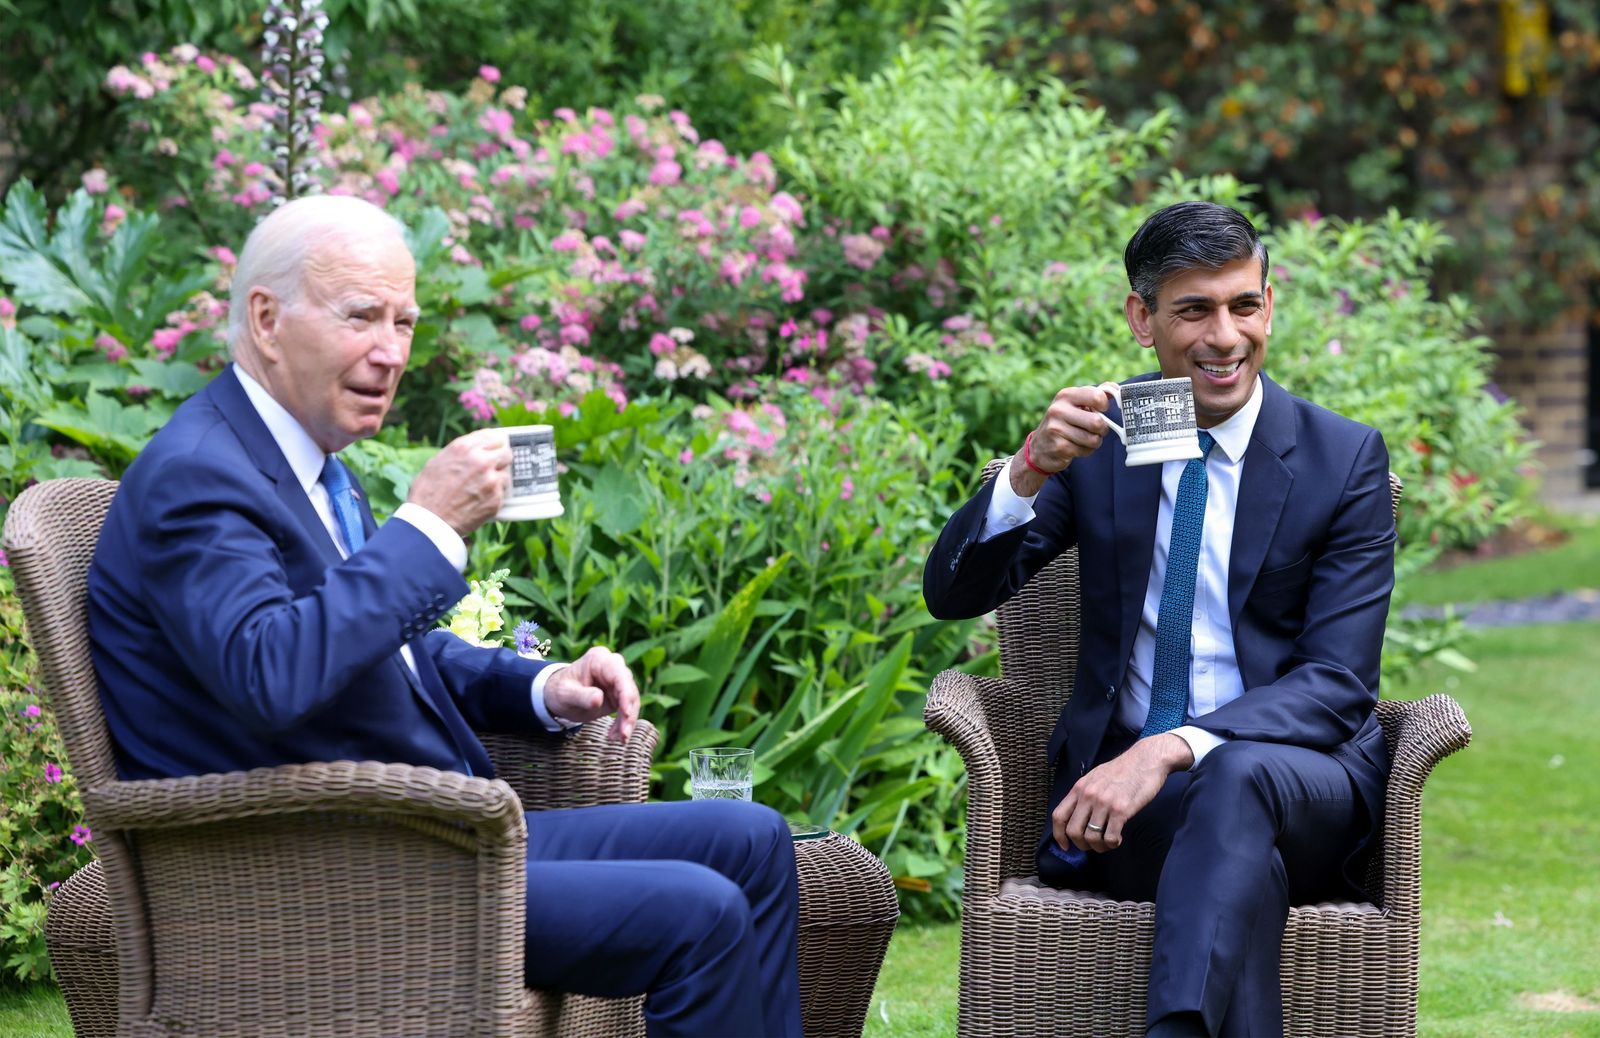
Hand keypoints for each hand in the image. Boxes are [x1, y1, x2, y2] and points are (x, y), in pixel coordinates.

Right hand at [407, 429, 511, 535]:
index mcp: (464, 448)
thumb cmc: (427, 493)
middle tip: (493, 468)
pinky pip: (502, 494)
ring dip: (497, 481)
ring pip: (506, 475)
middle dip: (500, 460)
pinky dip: (494, 497)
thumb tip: (475, 449)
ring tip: (480, 490)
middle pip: (506, 453)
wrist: (429, 522)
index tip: (494, 448)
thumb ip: (460, 453)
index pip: (493, 436)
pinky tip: (479, 502)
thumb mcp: (437, 462)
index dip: (494, 444)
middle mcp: (481, 461)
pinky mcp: (496, 499)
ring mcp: (491, 480)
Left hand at [543, 646, 640, 743]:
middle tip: (624, 735)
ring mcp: (617, 679)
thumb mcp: (565, 694)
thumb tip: (598, 699)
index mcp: (599, 659)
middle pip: (629, 689)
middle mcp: (612, 666)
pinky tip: (616, 735)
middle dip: (629, 713)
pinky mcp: (619, 693)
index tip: (626, 714)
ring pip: (631, 701)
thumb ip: (581, 696)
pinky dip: (623, 723)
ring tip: (620, 739)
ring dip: (628, 721)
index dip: (626, 695)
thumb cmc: (559, 691)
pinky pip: (627, 708)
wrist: (557, 695)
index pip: (620, 676)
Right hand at [1011, 382, 1121, 495]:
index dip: (1105, 406)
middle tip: (1097, 430)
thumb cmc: (1063, 422)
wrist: (1039, 447)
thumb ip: (1095, 395)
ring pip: (1093, 439)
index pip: (1097, 396)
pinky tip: (1076, 447)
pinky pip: (1086, 450)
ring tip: (1085, 439)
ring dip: (1094, 442)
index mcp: (1065, 395)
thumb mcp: (1074, 404)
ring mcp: (1057, 429)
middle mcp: (1058, 410)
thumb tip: (1116, 389)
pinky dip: (1086, 451)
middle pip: (1097, 422)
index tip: (1101, 410)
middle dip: (1102, 429)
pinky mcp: (1059, 447)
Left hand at [1051, 733, 1192, 853]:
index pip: (1059, 816)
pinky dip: (1112, 843)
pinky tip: (1118, 839)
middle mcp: (1088, 795)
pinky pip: (1110, 837)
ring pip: (1091, 837)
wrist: (1146, 759)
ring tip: (1108, 843)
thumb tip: (1077, 817)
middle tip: (1092, 846)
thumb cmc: (1122, 769)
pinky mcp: (1121, 810)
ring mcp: (1104, 803)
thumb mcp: (1095, 777)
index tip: (1065, 846)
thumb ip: (1084, 795)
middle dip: (1081, 845)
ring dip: (1099, 847)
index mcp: (1079, 788)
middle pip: (1073, 831)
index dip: (1058, 835)